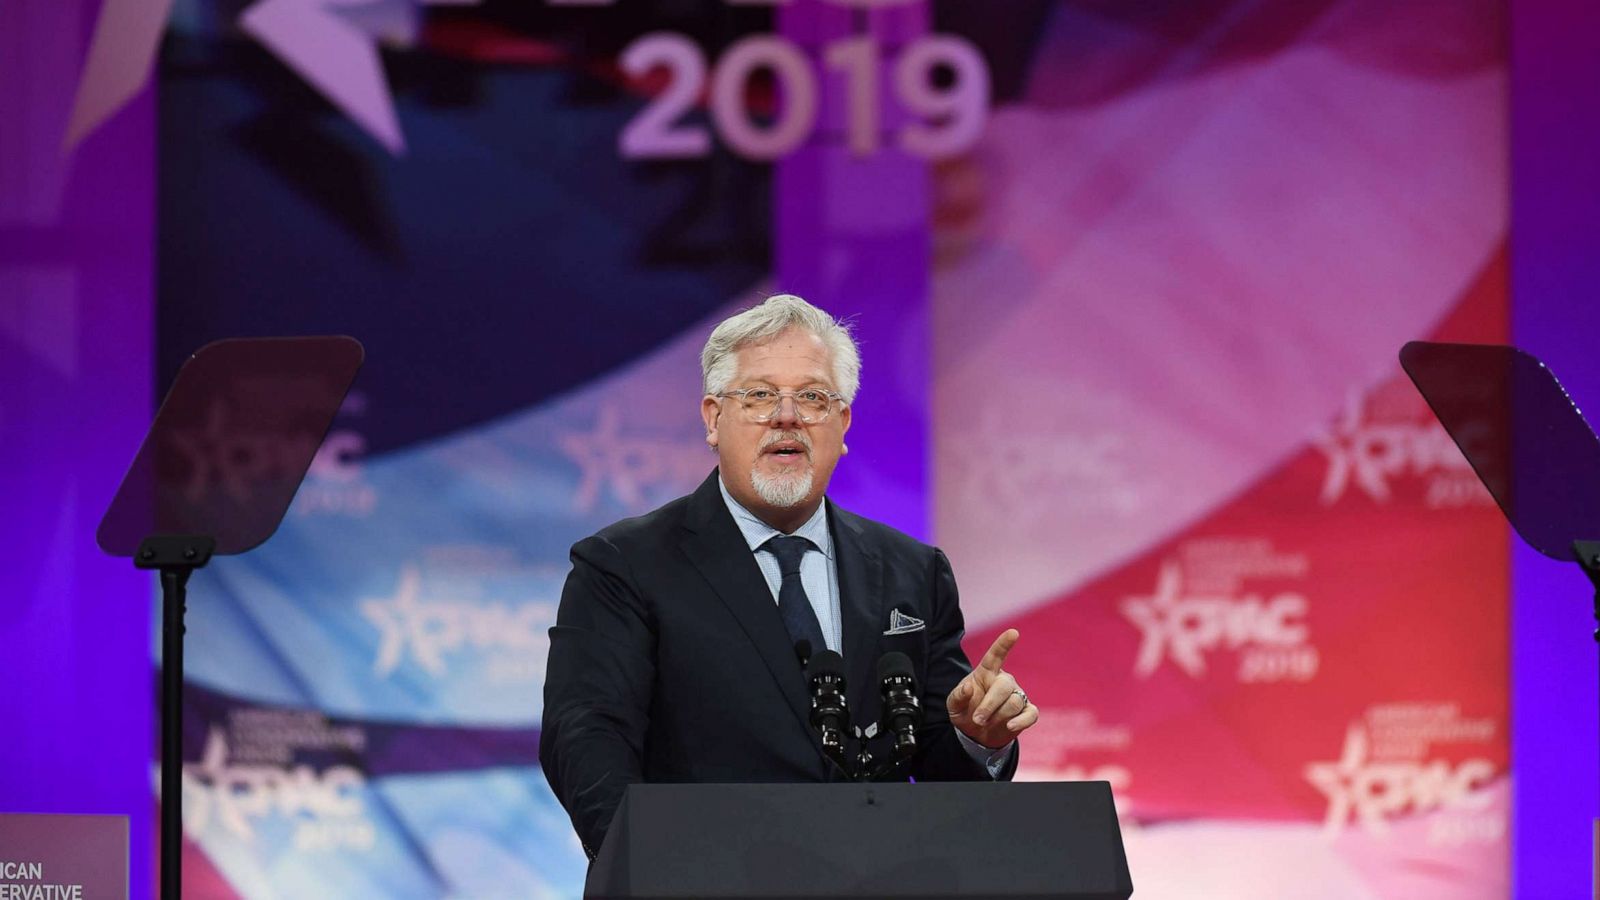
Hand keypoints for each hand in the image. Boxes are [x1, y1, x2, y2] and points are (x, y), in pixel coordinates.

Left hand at [946, 628, 1037, 749]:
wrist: (977, 734)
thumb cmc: (965, 712)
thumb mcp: (953, 705)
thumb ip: (958, 696)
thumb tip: (968, 688)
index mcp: (986, 673)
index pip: (995, 656)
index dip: (1004, 644)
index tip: (1013, 633)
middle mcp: (1004, 681)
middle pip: (1004, 686)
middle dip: (989, 704)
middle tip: (977, 719)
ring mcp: (1018, 695)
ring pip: (1014, 702)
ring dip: (998, 717)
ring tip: (987, 724)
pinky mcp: (1027, 711)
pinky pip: (1031, 714)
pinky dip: (1021, 721)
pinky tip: (1010, 726)